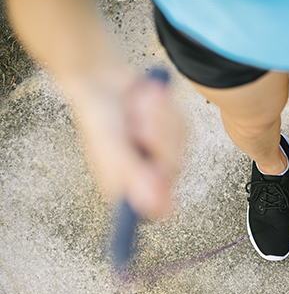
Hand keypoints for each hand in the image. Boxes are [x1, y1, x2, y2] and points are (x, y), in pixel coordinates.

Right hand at [73, 68, 184, 217]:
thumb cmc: (99, 118)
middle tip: (137, 128)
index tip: (156, 170)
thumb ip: (133, 175)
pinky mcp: (176, 134)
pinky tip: (146, 103)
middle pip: (175, 170)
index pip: (161, 211)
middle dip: (158, 140)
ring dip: (158, 120)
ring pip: (182, 143)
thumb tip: (150, 207)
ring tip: (134, 111)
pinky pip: (184, 124)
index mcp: (130, 190)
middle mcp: (150, 178)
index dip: (164, 194)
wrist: (102, 83)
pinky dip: (165, 109)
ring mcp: (166, 156)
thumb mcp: (111, 146)